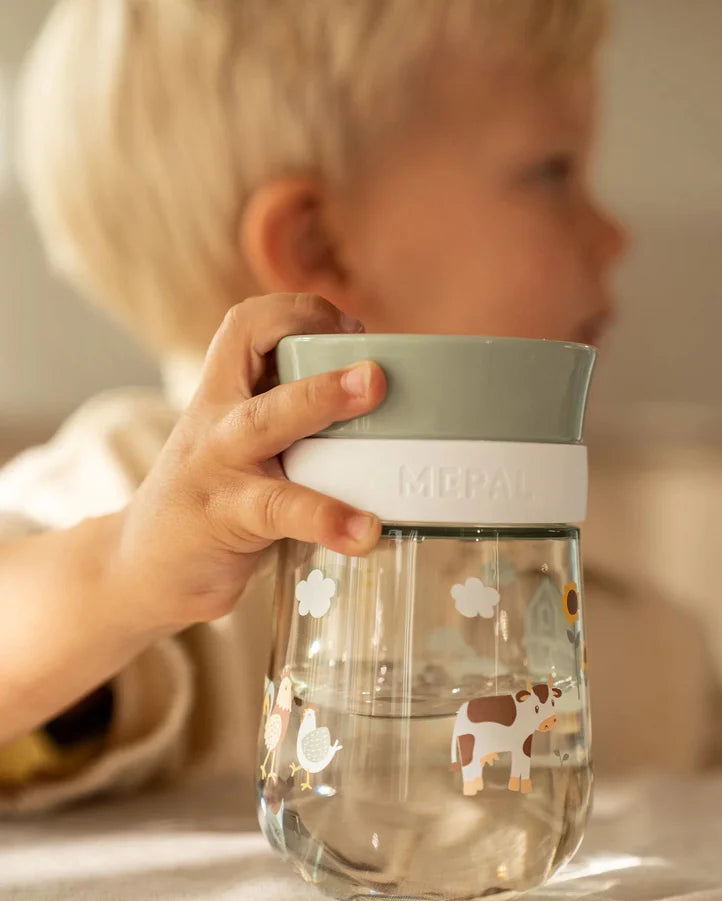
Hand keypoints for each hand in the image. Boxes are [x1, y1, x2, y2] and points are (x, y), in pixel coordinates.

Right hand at [114, 293, 385, 631]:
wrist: (142, 571)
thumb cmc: (213, 503)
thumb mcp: (239, 450)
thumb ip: (290, 425)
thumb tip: (384, 420)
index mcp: (223, 395)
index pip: (247, 325)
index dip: (299, 312)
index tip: (352, 329)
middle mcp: (217, 419)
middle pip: (253, 354)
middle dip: (311, 337)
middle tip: (373, 363)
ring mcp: (218, 467)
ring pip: (266, 421)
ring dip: (321, 399)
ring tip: (372, 390)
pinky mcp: (226, 517)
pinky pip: (282, 510)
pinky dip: (329, 517)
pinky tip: (366, 532)